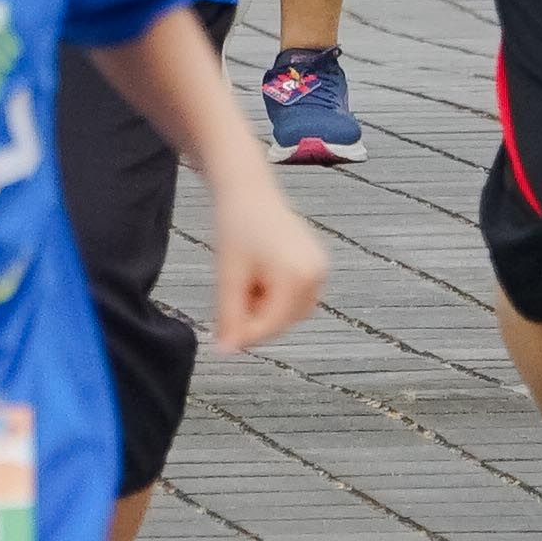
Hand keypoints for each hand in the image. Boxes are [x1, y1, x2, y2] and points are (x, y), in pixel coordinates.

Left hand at [204, 166, 329, 350]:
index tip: (220, 340)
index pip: (272, 324)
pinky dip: (275, 296)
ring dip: (265, 308)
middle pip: (283, 321)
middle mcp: (317, 274)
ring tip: (245, 281)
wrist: (248, 189)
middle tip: (230, 298)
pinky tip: (258, 275)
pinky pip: (296, 296)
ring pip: (290, 312)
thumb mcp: (229, 274)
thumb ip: (229, 316)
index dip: (245, 335)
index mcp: (298, 276)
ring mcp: (321, 269)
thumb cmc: (237, 225)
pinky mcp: (317, 264)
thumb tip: (226, 351)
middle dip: (255, 317)